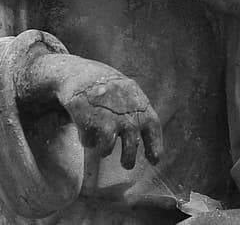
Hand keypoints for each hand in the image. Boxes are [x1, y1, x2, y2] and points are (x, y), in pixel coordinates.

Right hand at [19, 54, 162, 168]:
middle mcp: (128, 115)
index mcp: (141, 108)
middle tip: (127, 164)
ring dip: (104, 151)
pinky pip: (90, 142)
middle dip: (129, 159)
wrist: (84, 76)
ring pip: (107, 149)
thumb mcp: (131, 94)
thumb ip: (139, 114)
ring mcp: (110, 119)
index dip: (155, 147)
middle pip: (132, 146)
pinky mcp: (91, 122)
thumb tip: (148, 143)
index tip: (155, 161)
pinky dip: (88, 141)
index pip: (153, 130)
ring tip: (103, 149)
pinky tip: (87, 133)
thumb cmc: (111, 89)